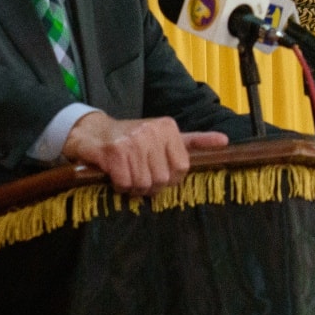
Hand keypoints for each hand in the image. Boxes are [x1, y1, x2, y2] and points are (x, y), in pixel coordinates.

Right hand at [63, 111, 227, 195]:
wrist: (90, 132)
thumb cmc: (129, 139)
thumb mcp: (162, 136)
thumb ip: (193, 141)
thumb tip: (224, 142)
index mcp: (167, 127)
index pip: (182, 168)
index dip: (169, 178)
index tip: (155, 171)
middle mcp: (152, 130)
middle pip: (163, 179)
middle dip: (149, 184)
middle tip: (137, 175)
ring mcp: (132, 140)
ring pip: (144, 183)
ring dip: (133, 187)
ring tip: (125, 175)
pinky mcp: (114, 151)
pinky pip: (126, 183)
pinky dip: (119, 186)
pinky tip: (114, 176)